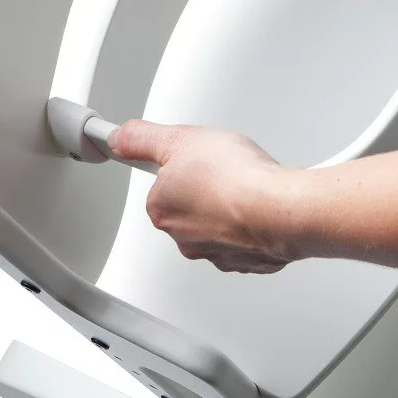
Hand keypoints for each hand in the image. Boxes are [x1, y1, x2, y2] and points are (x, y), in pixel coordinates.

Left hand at [109, 121, 296, 273]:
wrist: (279, 210)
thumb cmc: (234, 178)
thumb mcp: (182, 139)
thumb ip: (144, 139)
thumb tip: (119, 137)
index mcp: (163, 210)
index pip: (162, 184)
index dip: (182, 164)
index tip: (195, 157)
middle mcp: (184, 238)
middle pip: (191, 205)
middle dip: (206, 187)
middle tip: (225, 167)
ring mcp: (217, 252)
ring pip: (218, 223)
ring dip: (229, 206)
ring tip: (248, 183)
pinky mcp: (248, 259)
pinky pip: (245, 237)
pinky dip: (252, 223)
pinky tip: (262, 204)